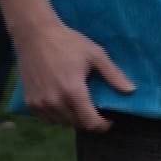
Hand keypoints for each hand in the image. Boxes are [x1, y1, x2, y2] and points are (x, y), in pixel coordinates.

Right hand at [13, 19, 135, 130]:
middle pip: (76, 124)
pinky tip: (62, 102)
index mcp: (73, 92)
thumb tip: (131, 91)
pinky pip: (47, 119)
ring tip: (79, 104)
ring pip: (61, 123)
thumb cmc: (67, 42)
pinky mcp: (30, 102)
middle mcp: (55, 102)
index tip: (109, 121)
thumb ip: (113, 75)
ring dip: (72, 118)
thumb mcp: (95, 54)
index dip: (102, 125)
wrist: (35, 35)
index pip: (90, 122)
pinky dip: (56, 116)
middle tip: (94, 107)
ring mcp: (40, 104)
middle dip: (88, 120)